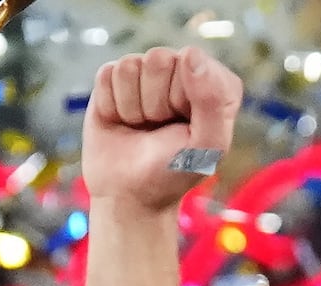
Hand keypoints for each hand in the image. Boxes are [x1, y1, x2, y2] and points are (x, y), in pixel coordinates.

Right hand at [79, 47, 241, 221]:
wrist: (129, 196)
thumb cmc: (173, 171)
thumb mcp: (207, 145)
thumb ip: (212, 99)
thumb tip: (189, 53)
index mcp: (214, 80)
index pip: (192, 63)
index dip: (182, 99)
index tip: (184, 126)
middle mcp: (182, 69)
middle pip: (158, 59)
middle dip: (153, 102)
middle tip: (158, 127)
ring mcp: (147, 73)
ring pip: (128, 66)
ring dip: (131, 106)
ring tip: (140, 126)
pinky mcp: (114, 81)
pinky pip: (106, 75)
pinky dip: (110, 105)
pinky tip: (121, 121)